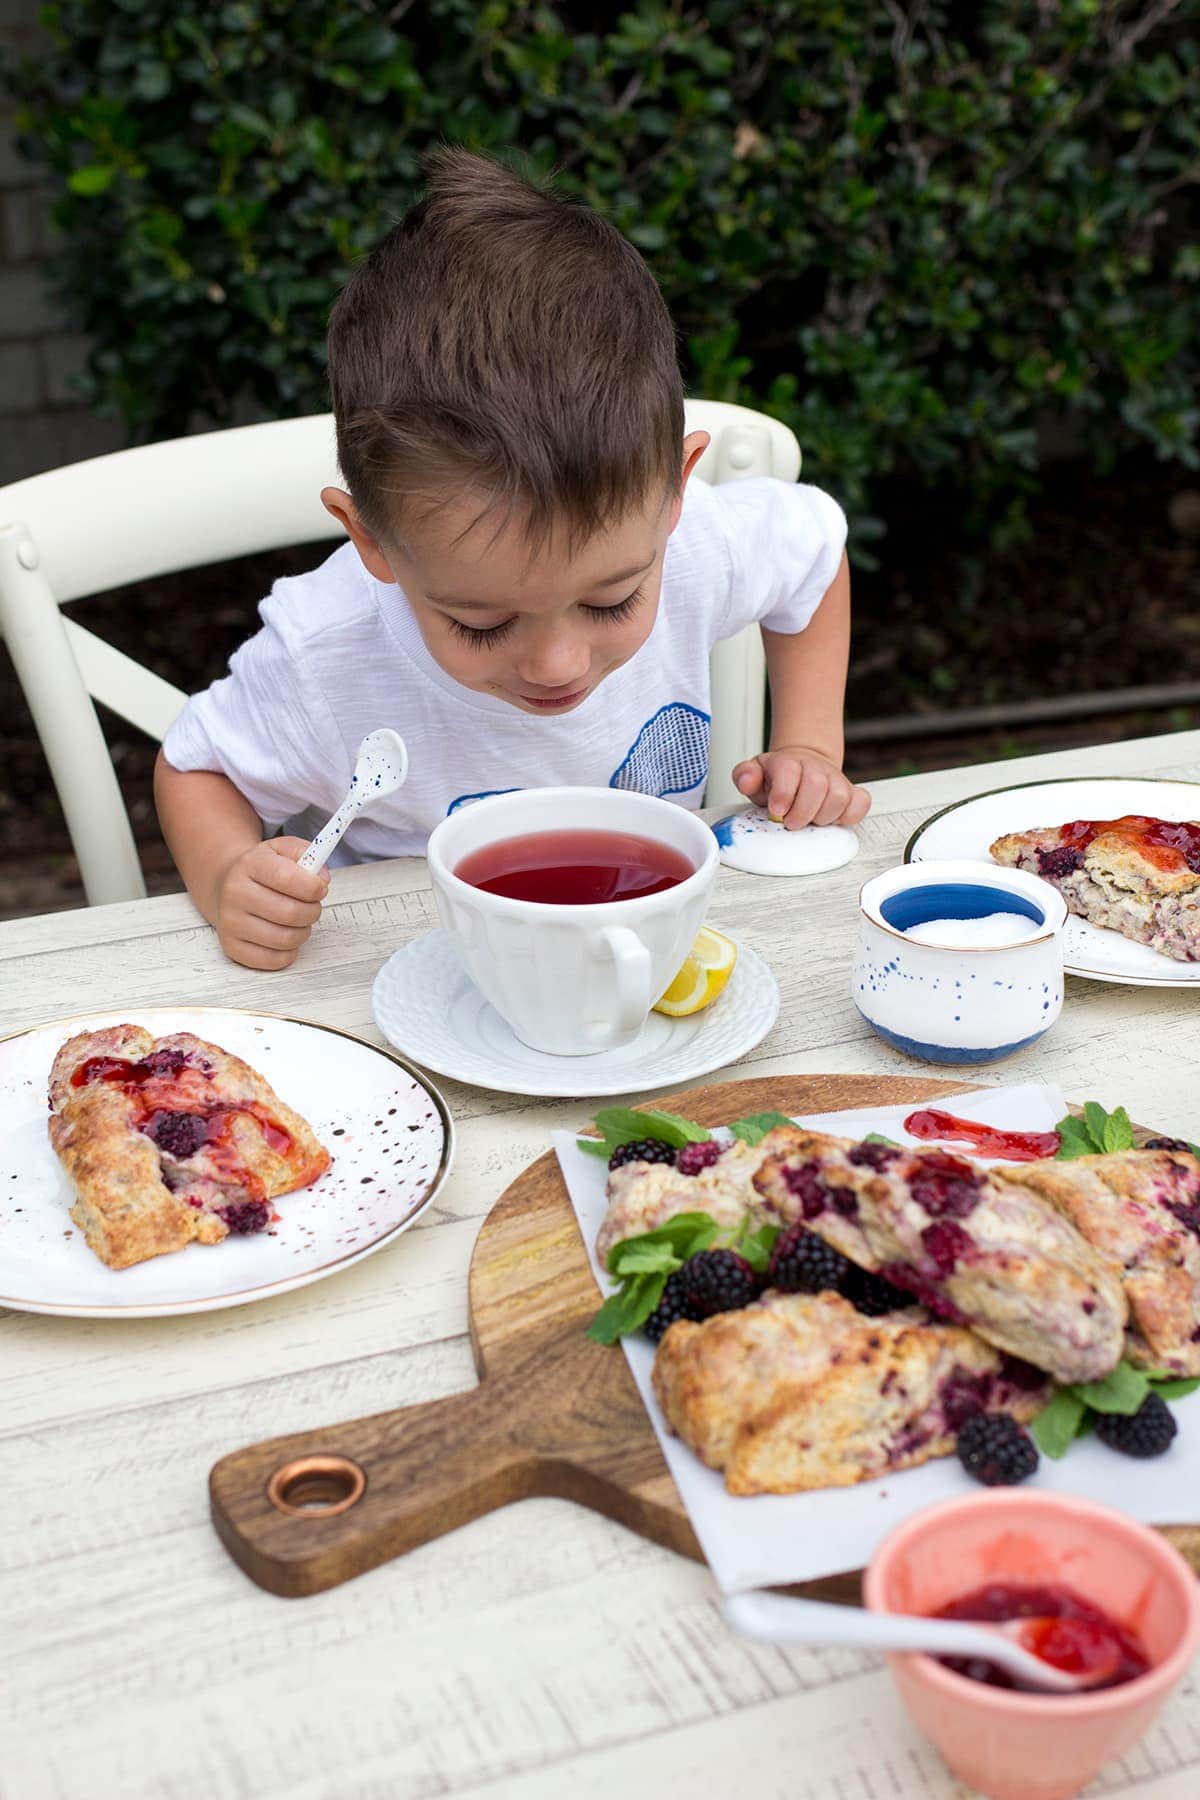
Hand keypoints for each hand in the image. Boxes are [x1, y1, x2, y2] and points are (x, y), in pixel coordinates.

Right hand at [214, 837, 329, 969]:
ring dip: (303, 931)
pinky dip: (290, 951)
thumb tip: (323, 879)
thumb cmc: (260, 870)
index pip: (286, 878)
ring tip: (299, 921)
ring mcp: (231, 922)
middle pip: (290, 913)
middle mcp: (235, 893)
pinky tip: (286, 935)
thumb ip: (308, 854)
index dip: (313, 887)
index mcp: (250, 865)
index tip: (320, 889)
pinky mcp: (232, 947)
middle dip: (313, 911)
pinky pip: (275, 960)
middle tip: (313, 906)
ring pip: (286, 939)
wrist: (224, 885)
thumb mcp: (282, 850)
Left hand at [731, 745, 870, 827]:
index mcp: (787, 763)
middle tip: (791, 822)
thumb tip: (746, 780)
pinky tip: (833, 819)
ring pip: (839, 797)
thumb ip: (745, 776)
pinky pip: (861, 803)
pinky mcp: (852, 792)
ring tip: (810, 820)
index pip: (788, 771)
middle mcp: (814, 768)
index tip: (777, 811)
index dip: (783, 793)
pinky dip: (849, 815)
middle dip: (802, 811)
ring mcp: (835, 779)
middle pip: (817, 785)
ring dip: (823, 816)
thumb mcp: (755, 775)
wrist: (803, 766)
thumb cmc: (777, 778)